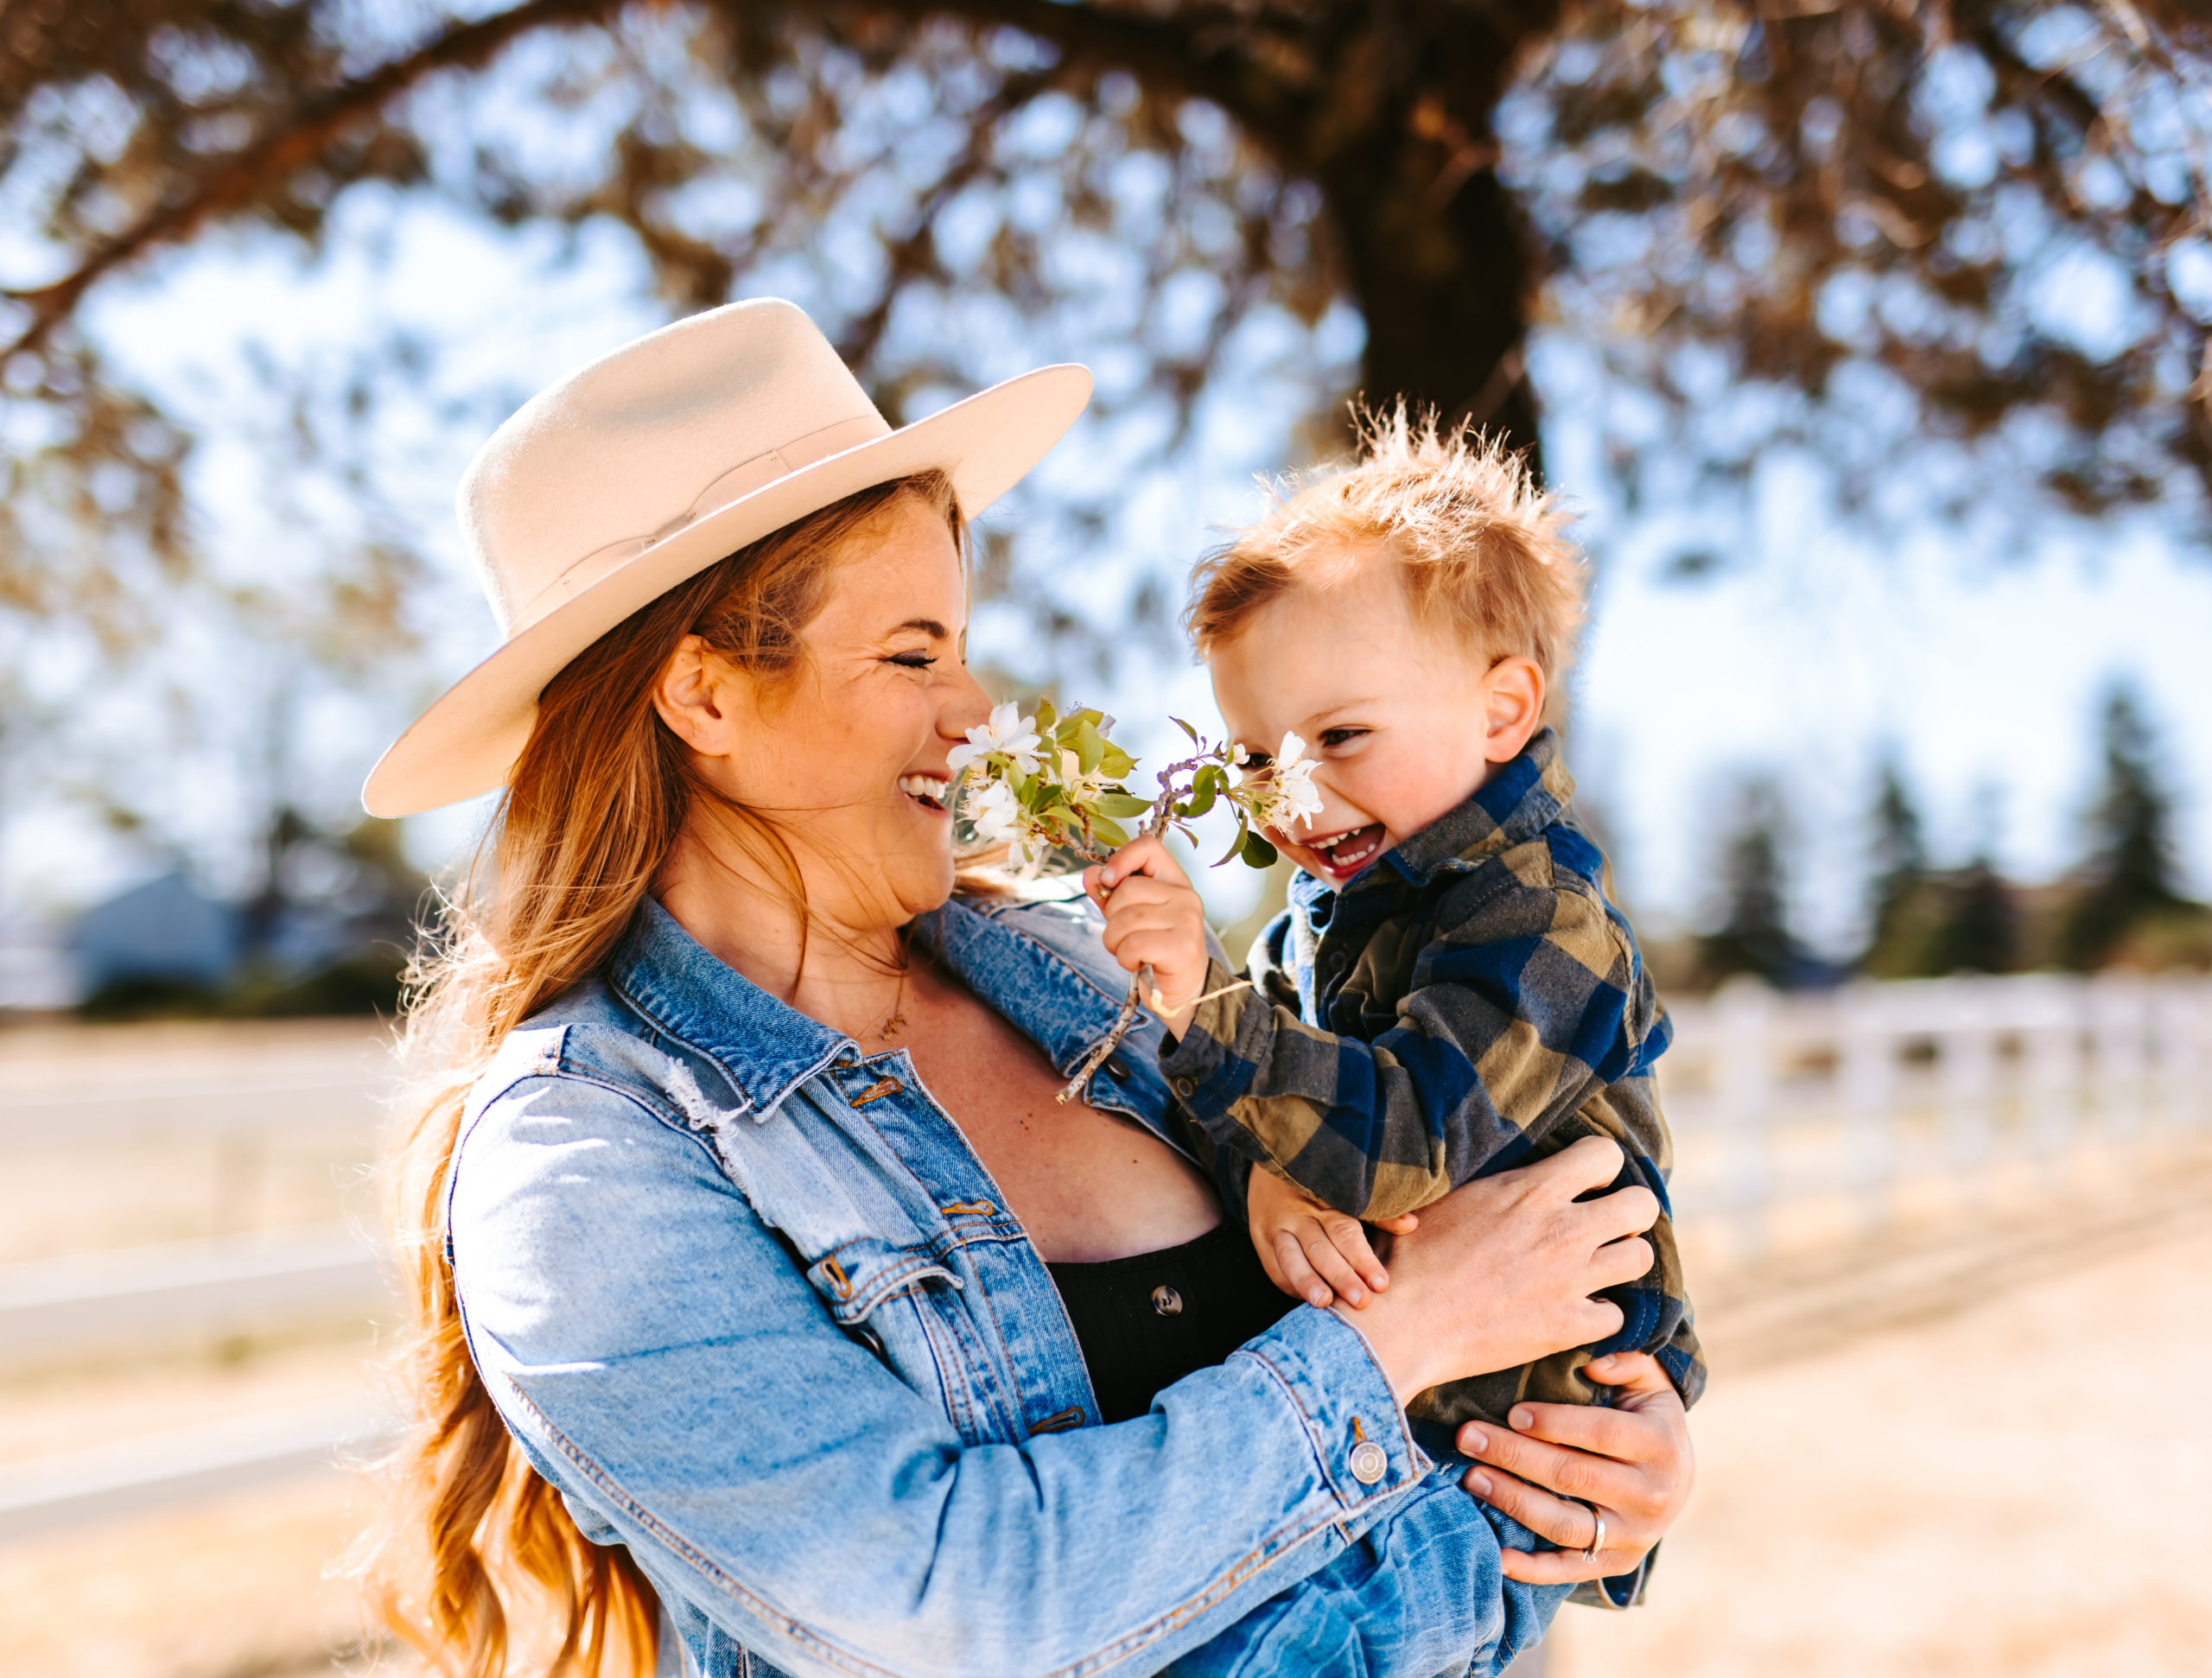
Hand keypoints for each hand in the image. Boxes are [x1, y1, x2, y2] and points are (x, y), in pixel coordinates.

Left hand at [1084, 833, 1210, 1038]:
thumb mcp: (1130, 917)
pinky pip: (1133, 944)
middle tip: (1122, 936)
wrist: (1183, 992)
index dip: (1120, 860)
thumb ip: (1110, 894)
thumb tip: (1091, 875)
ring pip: (1126, 919)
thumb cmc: (1155, 950)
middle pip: (1127, 890)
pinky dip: (1125, 958)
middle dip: (1111, 917)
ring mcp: (1187, 920)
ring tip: (1128, 952)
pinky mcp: (1182, 947)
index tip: (1107, 881)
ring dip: (1115, 942)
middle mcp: (1185, 896)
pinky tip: (1138, 963)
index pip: (1148, 848)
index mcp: (1174, 881)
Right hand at [1247, 1166, 1419, 1309]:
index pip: (1345, 1232)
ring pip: (1290, 1257)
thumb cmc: (1321, 1185)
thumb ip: (1377, 1212)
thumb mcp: (1347, 1192)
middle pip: (1320, 1249)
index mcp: (1326, 1200)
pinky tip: (1305, 1301)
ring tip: (1324, 1303)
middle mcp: (1299, 1214)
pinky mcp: (1261, 1241)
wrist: (1272, 1162)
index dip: (1363, 1259)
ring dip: (1308, 1281)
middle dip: (1341, 1276)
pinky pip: (1275, 1267)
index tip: (1381, 1283)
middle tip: (1361, 1300)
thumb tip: (1411, 1224)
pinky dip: (1290, 1284)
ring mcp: (1276, 1228)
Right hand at [1329, 1135, 1657, 1405]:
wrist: (1404, 1321)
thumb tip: (1519, 1171)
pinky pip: (1615, 1316)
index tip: (1583, 1184)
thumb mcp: (1452, 1196)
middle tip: (1604, 1225)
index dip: (1600, 1168)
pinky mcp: (1567, 1327)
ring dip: (1621, 1260)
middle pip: (1641, 1204)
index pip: (1605, 1155)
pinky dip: (1598, 1314)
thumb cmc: (1413, 1255)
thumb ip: (1501, 1183)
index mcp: (1532, 1190)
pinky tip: (1573, 1310)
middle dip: (1629, 1212)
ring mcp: (1570, 1280)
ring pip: (1641, 1258)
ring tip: (1596, 1266)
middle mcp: (1562, 1231)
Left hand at [1457, 1352, 1693, 1583]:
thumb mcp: (1649, 1383)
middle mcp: (1651, 1497)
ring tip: (1472, 1478)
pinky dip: (1531, 1569)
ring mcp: (1633, 1537)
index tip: (1512, 1412)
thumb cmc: (1647, 1418)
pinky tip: (1496, 1553)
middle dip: (1515, 1456)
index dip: (1555, 1423)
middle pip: (1574, 1477)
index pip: (1601, 1433)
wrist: (1676, 1480)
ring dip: (1514, 1502)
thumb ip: (1627, 1362)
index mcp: (1660, 1446)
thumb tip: (1593, 1363)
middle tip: (1468, 1437)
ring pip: (1565, 1525)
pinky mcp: (1613, 1565)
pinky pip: (1568, 1571)